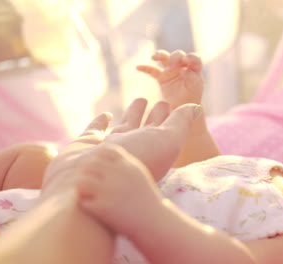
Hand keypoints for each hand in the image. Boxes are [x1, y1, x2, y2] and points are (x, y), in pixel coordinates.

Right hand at [42, 98, 199, 194]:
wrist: (91, 182)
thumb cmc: (135, 160)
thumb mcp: (167, 141)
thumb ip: (181, 123)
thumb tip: (196, 107)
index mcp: (154, 149)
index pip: (166, 129)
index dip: (173, 116)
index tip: (175, 104)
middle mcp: (134, 148)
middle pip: (148, 128)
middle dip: (155, 114)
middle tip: (161, 101)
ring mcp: (110, 147)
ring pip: (125, 127)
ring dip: (133, 114)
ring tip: (140, 100)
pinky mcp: (87, 146)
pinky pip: (96, 130)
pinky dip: (101, 121)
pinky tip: (106, 115)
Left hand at [75, 143, 158, 237]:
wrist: (154, 221)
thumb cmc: (144, 197)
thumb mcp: (137, 174)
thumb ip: (122, 162)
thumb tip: (103, 149)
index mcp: (128, 165)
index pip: (103, 151)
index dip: (97, 159)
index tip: (99, 170)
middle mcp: (119, 175)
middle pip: (89, 165)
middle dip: (87, 174)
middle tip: (90, 185)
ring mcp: (110, 191)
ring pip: (81, 182)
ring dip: (83, 189)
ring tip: (89, 195)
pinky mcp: (104, 208)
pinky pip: (83, 202)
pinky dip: (86, 205)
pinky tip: (94, 209)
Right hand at [136, 50, 203, 108]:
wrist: (182, 106)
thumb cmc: (192, 95)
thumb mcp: (195, 87)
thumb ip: (192, 77)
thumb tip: (183, 71)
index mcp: (194, 67)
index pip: (194, 57)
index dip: (190, 57)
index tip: (186, 60)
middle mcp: (182, 65)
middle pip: (178, 55)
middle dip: (174, 58)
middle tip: (172, 67)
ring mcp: (171, 70)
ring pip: (164, 57)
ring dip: (160, 55)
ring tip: (154, 57)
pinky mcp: (162, 76)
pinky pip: (152, 70)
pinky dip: (145, 68)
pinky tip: (138, 67)